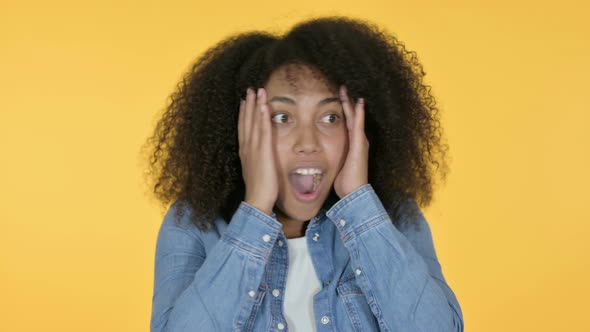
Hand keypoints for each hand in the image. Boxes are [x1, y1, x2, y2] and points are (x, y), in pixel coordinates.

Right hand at [238, 87, 278, 215]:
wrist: (257, 199)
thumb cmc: (259, 189)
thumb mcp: (255, 170)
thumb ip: (256, 160)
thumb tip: (259, 156)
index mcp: (244, 151)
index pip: (243, 127)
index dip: (244, 113)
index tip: (245, 100)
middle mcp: (246, 147)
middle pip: (246, 120)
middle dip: (248, 104)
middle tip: (250, 89)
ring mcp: (253, 148)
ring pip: (253, 122)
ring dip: (256, 105)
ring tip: (258, 90)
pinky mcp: (263, 151)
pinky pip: (263, 130)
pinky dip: (262, 117)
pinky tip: (264, 105)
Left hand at [333, 85, 368, 198]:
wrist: (354, 192)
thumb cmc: (345, 182)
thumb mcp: (336, 166)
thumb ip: (330, 158)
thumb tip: (317, 158)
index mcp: (351, 145)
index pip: (345, 123)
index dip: (341, 111)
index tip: (335, 99)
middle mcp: (357, 141)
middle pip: (351, 117)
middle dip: (346, 103)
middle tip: (341, 89)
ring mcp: (360, 141)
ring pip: (355, 117)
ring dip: (350, 103)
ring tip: (346, 91)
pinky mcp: (359, 144)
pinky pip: (358, 125)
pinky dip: (358, 113)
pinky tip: (357, 102)